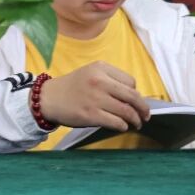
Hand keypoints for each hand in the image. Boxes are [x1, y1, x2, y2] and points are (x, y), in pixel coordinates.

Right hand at [36, 62, 151, 131]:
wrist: (49, 98)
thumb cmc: (72, 87)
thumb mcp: (90, 73)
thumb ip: (110, 80)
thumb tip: (133, 97)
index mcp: (101, 68)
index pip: (130, 82)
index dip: (135, 93)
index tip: (134, 101)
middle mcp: (99, 81)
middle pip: (133, 96)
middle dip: (143, 108)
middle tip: (146, 116)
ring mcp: (95, 99)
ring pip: (126, 111)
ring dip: (135, 120)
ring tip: (136, 124)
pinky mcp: (91, 115)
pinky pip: (116, 122)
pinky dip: (123, 126)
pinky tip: (122, 126)